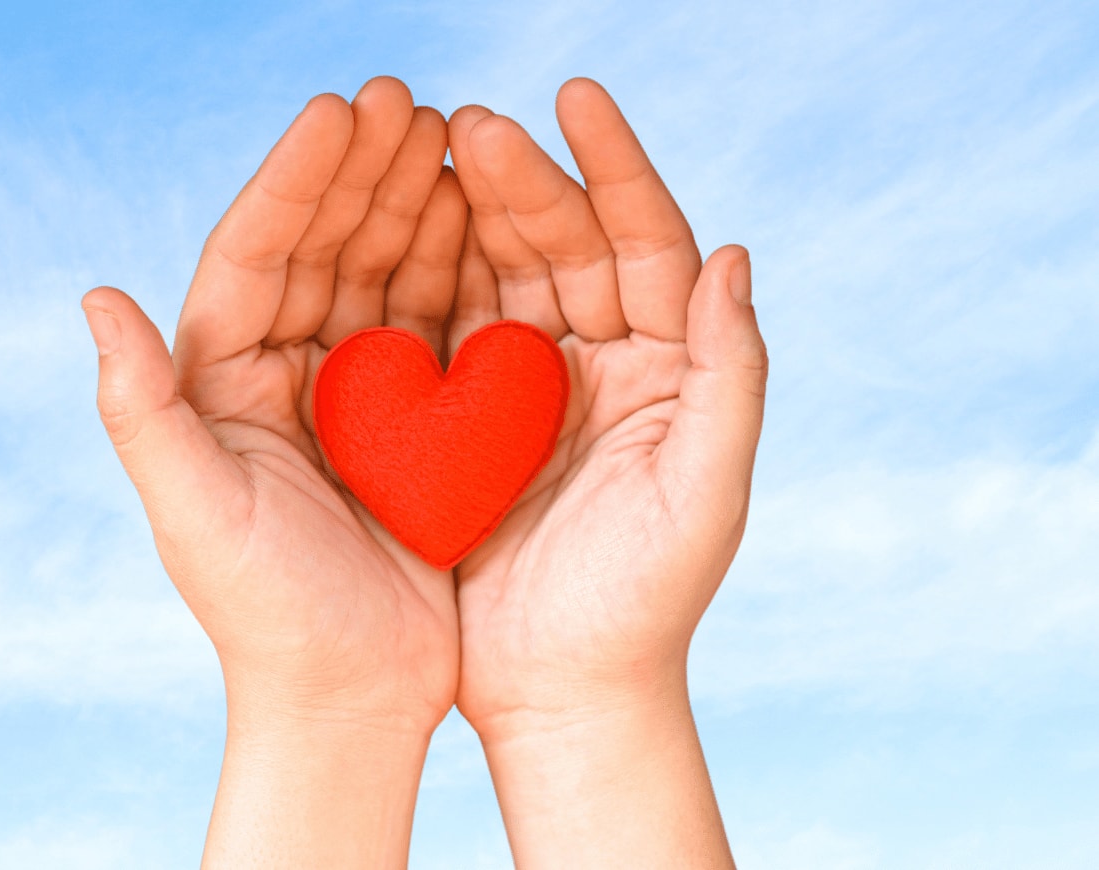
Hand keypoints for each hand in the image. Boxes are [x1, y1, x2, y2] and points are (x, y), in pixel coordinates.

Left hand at [82, 77, 470, 865]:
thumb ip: (140, 410)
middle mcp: (273, 372)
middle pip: (317, 244)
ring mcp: (345, 390)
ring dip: (412, 198)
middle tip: (406, 93)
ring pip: (379, 267)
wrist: (346, 699)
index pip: (252, 254)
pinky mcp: (410, 419)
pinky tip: (495, 212)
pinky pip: (435, 318)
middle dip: (359, 167)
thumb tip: (96, 296)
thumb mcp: (194, 514)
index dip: (291, 179)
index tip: (337, 107)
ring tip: (456, 127)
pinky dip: (461, 261)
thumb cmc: (261, 615)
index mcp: (216, 381)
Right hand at [445, 79, 764, 866]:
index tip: (572, 96)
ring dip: (463, 210)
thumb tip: (735, 255)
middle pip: (565, 242)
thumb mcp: (704, 494)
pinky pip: (441, 327)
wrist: (561, 695)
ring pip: (497, 272)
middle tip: (467, 119)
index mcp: (668, 367)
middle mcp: (605, 361)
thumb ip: (731, 377)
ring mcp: (529, 387)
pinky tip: (382, 231)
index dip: (614, 166)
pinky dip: (417, 275)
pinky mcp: (464, 420)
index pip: (647, 242)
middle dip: (520, 176)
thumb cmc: (644, 606)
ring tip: (421, 149)